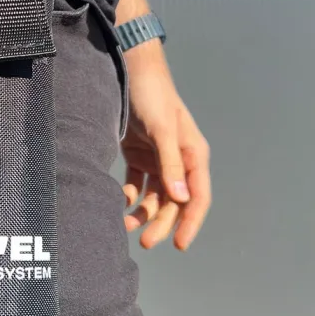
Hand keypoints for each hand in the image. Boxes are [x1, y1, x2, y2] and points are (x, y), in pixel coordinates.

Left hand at [121, 41, 210, 249]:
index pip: (197, 196)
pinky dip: (129, 195)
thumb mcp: (163, 128)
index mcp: (193, 154)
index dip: (190, 222)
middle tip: (146, 242)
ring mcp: (157, 158)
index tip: (180, 244)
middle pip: (173, 201)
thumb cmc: (152, 96)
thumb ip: (170, 162)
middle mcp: (178, 160)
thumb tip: (180, 197)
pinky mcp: (137, 153)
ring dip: (142, 212)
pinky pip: (136, 182)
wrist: (129, 71)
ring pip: (153, 195)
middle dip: (161, 223)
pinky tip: (119, 202)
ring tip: (125, 226)